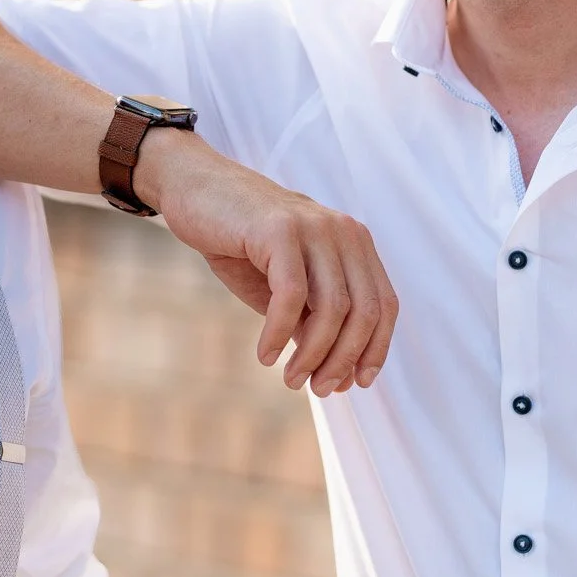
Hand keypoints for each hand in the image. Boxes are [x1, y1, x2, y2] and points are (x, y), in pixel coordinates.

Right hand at [136, 130, 398, 395]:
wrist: (194, 188)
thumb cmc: (240, 241)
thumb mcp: (284, 287)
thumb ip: (313, 320)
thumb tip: (337, 375)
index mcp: (353, 242)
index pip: (383, 304)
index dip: (375, 349)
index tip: (354, 384)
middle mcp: (342, 231)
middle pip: (363, 312)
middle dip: (342, 360)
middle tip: (317, 388)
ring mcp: (314, 227)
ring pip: (332, 308)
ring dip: (313, 354)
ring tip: (291, 379)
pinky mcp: (279, 229)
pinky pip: (291, 295)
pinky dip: (280, 333)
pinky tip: (266, 355)